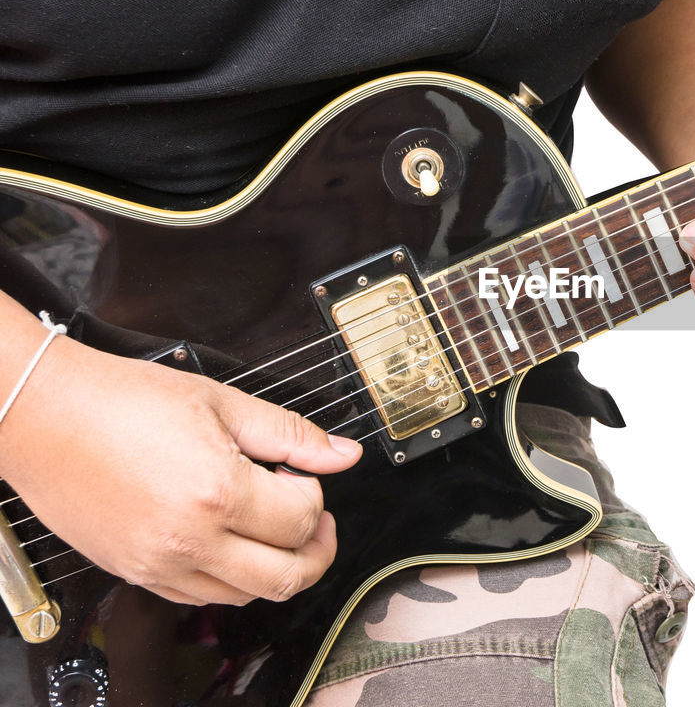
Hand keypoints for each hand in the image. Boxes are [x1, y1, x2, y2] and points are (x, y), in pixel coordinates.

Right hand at [0, 335, 361, 605]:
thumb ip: (291, 434)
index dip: (315, 495)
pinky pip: (201, 597)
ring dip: (275, 566)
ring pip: (246, 596)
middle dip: (316, 550)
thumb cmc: (122, 401)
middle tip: (314, 520)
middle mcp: (190, 539)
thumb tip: (343, 453)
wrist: (45, 416)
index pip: (301, 521)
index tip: (303, 476)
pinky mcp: (138, 574)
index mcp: (217, 492)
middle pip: (286, 578)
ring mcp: (160, 564)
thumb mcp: (221, 402)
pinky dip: (231, 578)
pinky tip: (232, 540)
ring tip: (272, 525)